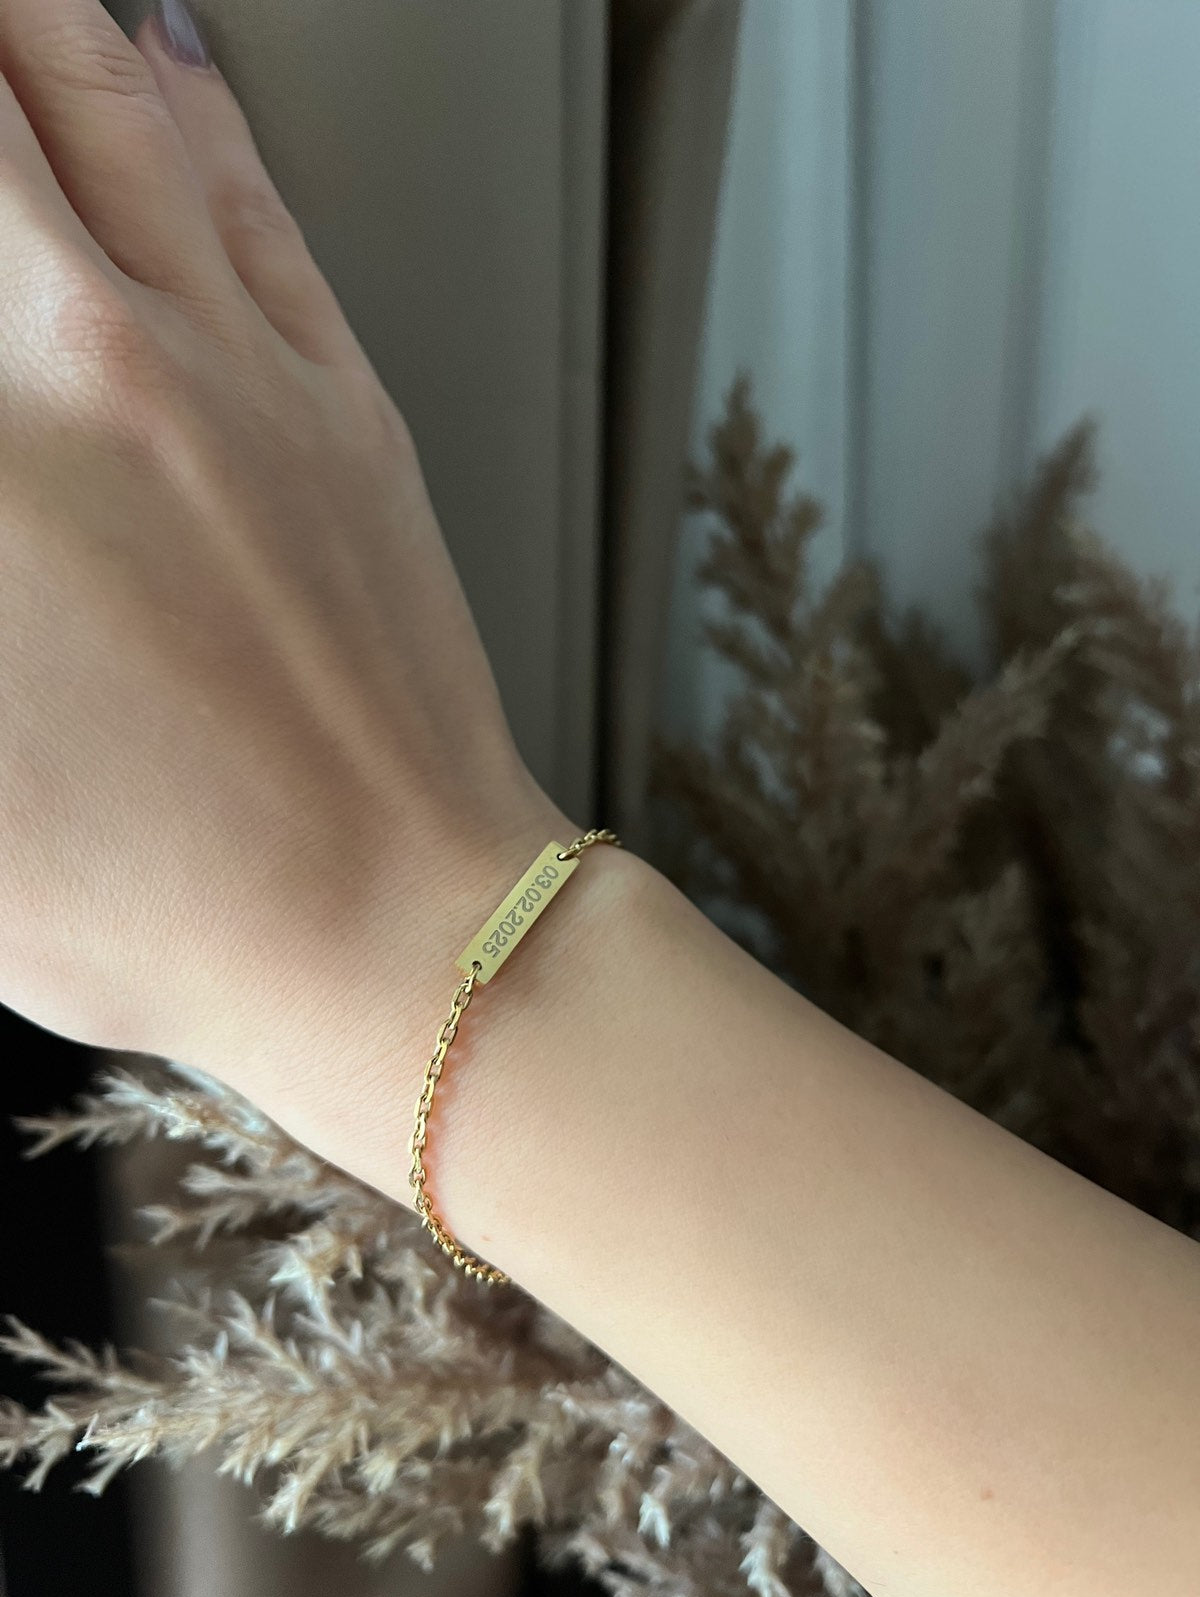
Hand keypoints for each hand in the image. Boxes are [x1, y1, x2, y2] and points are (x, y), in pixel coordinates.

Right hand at [0, 0, 568, 1131]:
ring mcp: (236, 372)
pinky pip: (251, 201)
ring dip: (35, 31)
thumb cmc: (170, 898)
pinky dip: (187, 100)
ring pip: (103, 104)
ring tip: (16, 11)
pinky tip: (155, 44)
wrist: (397, 925)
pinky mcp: (343, 403)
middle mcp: (90, 370)